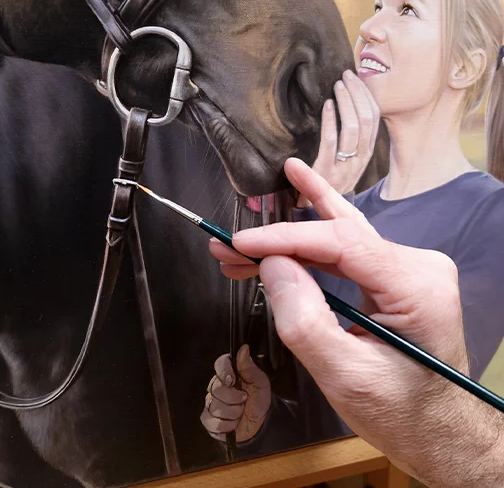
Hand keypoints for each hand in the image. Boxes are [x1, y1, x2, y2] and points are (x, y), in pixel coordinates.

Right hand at [200, 344, 270, 442]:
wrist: (262, 426)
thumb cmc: (260, 401)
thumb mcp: (260, 383)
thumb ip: (250, 367)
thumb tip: (243, 349)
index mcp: (230, 374)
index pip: (219, 364)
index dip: (224, 372)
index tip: (233, 380)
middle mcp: (218, 386)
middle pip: (215, 388)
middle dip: (233, 398)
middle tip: (244, 400)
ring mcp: (212, 403)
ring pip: (214, 407)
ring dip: (232, 414)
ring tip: (241, 414)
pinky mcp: (209, 420)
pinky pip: (210, 422)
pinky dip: (225, 426)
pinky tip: (233, 424)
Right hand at [211, 159, 503, 487]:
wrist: (441, 437)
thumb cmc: (401, 416)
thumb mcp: (345, 376)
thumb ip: (304, 320)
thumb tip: (271, 264)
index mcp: (416, 286)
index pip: (341, 240)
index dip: (284, 237)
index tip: (239, 242)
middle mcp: (418, 265)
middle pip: (337, 232)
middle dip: (279, 236)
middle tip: (229, 240)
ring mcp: (409, 268)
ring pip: (338, 236)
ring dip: (288, 239)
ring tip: (242, 239)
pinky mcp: (396, 276)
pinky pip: (345, 252)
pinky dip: (306, 252)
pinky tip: (276, 239)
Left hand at [299, 70, 379, 205]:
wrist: (317, 210)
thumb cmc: (331, 179)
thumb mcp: (347, 159)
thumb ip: (350, 138)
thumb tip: (348, 104)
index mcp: (367, 153)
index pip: (375, 118)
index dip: (366, 95)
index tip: (356, 78)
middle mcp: (361, 159)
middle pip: (367, 120)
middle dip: (357, 93)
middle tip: (345, 76)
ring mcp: (346, 166)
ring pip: (354, 128)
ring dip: (346, 102)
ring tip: (337, 86)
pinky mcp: (327, 171)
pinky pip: (332, 142)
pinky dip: (331, 120)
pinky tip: (326, 105)